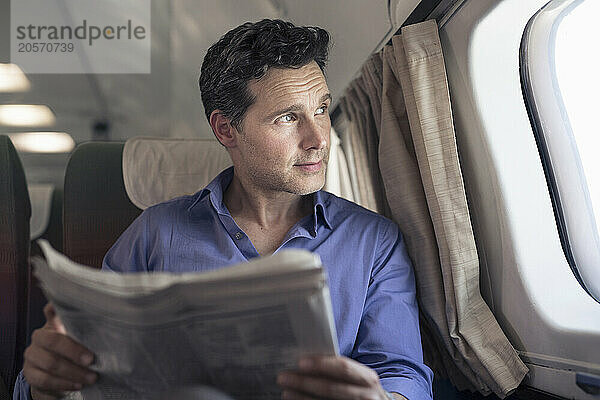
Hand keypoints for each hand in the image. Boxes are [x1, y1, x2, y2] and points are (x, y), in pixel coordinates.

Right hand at [23, 303, 97, 399]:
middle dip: (74, 351)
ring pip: (51, 363)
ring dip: (74, 372)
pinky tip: (78, 384)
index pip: (52, 311)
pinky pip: (46, 380)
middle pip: (53, 341)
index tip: (71, 309)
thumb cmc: (74, 352)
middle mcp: (39, 337)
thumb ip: (87, 331)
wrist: (57, 376)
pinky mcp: (30, 374)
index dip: (57, 308)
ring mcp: (32, 355)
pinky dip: (65, 383)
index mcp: (52, 324)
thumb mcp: (80, 339)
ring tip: (92, 377)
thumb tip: (109, 327)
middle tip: (92, 359)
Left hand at [277, 355, 393, 399]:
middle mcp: (366, 396)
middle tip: (283, 377)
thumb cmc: (362, 390)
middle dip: (304, 382)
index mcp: (368, 378)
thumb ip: (341, 371)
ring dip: (302, 398)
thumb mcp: (360, 379)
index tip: (300, 362)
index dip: (321, 364)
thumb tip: (307, 362)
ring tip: (285, 392)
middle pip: (331, 388)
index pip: (343, 368)